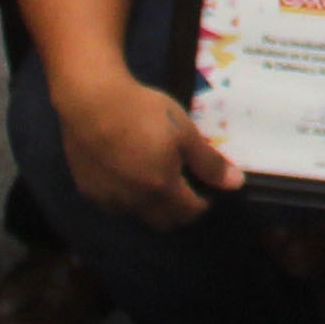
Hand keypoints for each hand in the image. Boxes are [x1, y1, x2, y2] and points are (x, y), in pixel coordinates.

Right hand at [51, 65, 236, 232]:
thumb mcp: (184, 132)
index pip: (189, 212)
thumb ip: (208, 162)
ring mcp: (108, 199)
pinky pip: (115, 204)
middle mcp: (134, 202)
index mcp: (161, 188)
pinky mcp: (88, 190)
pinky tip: (127, 174)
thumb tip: (236, 184)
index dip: (203, 204)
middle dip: (180, 212)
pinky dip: (127, 197)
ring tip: (155, 179)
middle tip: (185, 189)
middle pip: (164, 222)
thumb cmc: (143, 112)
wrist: (91, 101)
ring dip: (152, 206)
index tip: (207, 191)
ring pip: (138, 215)